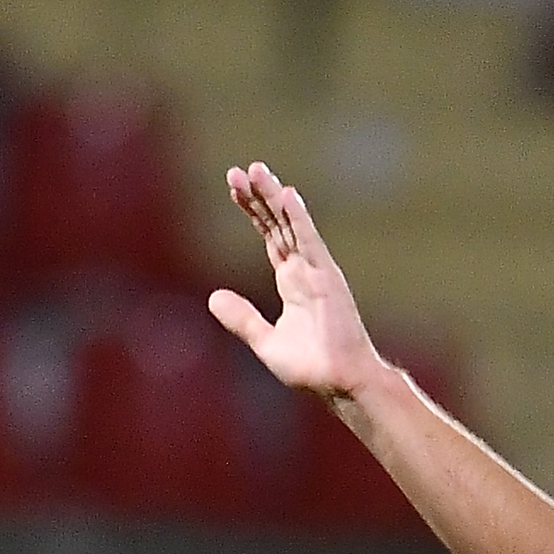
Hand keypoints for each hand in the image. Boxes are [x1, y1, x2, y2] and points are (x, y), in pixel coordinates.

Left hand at [207, 162, 384, 402]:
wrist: (339, 384)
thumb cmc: (312, 368)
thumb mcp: (265, 341)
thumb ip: (241, 318)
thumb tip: (213, 297)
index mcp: (293, 282)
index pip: (271, 237)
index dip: (253, 212)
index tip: (235, 187)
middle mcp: (306, 271)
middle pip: (278, 224)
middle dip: (259, 197)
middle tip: (240, 170)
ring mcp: (318, 272)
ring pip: (292, 226)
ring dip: (275, 197)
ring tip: (257, 170)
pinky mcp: (328, 278)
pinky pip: (310, 242)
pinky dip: (299, 217)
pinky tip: (287, 195)